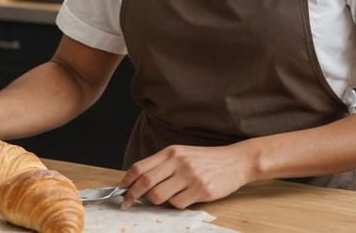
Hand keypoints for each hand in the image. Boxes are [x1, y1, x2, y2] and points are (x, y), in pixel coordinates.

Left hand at [118, 143, 254, 209]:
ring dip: (157, 201)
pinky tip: (185, 196)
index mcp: (171, 152)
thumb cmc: (205, 159)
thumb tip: (137, 181)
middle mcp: (179, 162)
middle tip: (127, 203)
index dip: (126, 180)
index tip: (119, 190)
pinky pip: (178, 204)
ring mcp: (190, 177)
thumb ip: (161, 165)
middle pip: (145, 183)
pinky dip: (176, 204)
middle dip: (132, 195)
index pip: (140, 167)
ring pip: (160, 197)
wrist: (235, 161)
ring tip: (167, 195)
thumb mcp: (182, 154)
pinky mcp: (201, 190)